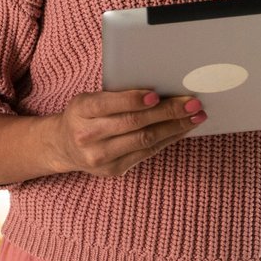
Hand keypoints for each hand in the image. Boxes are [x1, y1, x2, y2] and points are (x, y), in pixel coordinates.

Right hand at [47, 90, 205, 177]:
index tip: (156, 95)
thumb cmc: (84, 115)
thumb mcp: (89, 99)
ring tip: (195, 116)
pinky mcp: (114, 170)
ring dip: (174, 127)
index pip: (108, 104)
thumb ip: (116, 96)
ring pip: (144, 140)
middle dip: (167, 112)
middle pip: (133, 123)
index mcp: (81, 111)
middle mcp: (88, 136)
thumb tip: (159, 90)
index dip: (133, 100)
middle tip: (192, 103)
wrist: (64, 146)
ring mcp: (101, 157)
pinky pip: (146, 153)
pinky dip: (167, 139)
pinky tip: (181, 129)